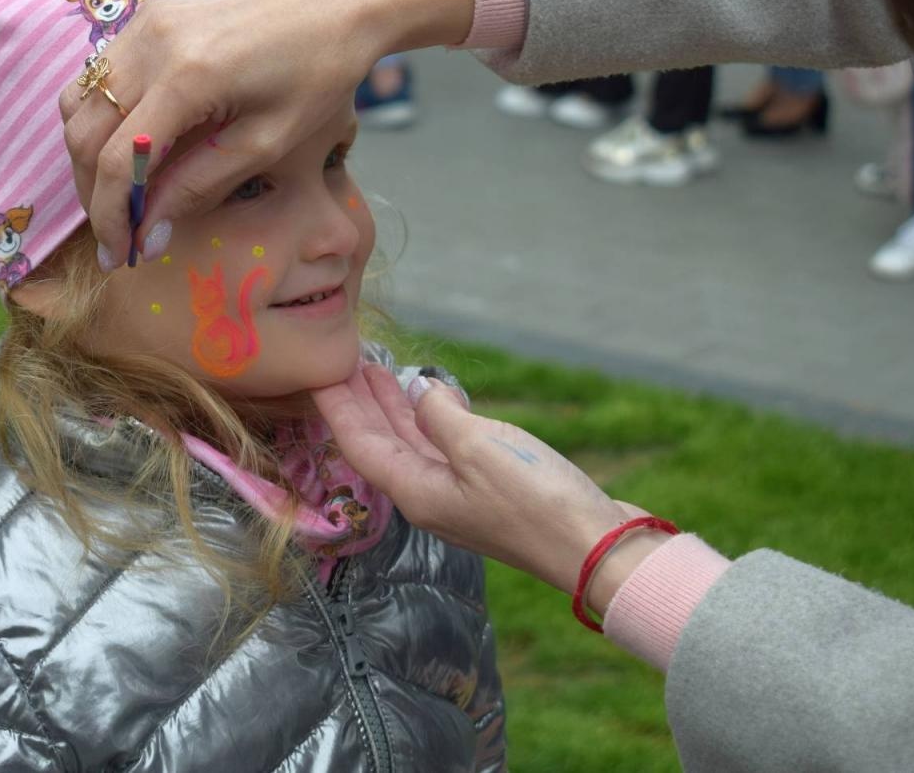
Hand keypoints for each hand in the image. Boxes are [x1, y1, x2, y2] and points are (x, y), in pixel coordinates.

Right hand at [59, 0, 474, 260]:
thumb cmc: (318, 72)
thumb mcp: (268, 141)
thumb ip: (201, 186)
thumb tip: (149, 233)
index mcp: (187, 76)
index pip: (117, 161)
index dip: (111, 217)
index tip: (120, 256)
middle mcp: (152, 43)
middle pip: (84, 134)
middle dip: (93, 194)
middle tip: (117, 236)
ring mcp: (144, 24)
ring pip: (78, 103)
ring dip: (88, 157)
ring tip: (119, 198)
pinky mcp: (148, 16)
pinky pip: (98, 76)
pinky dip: (100, 119)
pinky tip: (130, 148)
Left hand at [314, 366, 667, 613]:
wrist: (597, 550)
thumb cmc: (537, 502)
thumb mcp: (481, 448)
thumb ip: (441, 416)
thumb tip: (421, 390)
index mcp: (416, 491)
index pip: (360, 444)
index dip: (338, 407)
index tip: (316, 374)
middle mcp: (430, 495)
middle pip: (382, 443)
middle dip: (362, 403)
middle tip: (345, 363)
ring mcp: (460, 495)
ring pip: (413, 444)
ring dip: (395, 408)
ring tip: (380, 373)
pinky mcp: (490, 490)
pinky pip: (445, 448)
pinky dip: (432, 420)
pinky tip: (433, 401)